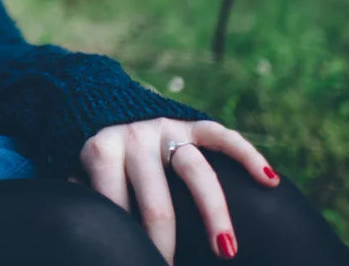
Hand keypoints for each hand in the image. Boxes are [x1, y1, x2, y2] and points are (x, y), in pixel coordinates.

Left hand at [78, 118, 278, 262]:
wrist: (98, 99)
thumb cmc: (94, 157)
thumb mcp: (79, 171)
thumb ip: (83, 194)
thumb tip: (89, 231)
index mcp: (100, 152)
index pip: (116, 208)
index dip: (129, 243)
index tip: (138, 263)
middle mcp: (133, 137)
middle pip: (156, 202)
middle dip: (167, 244)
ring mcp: (164, 128)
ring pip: (196, 171)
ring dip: (213, 213)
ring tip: (226, 250)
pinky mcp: (189, 121)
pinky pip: (221, 135)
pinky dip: (247, 156)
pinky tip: (270, 181)